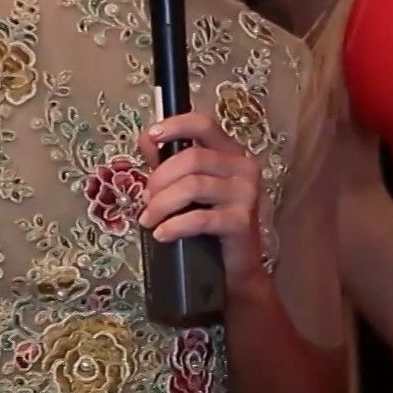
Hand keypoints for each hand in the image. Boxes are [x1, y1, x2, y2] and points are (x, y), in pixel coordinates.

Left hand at [137, 113, 267, 290]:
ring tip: (149, 220)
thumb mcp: (188, 187)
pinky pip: (199, 218)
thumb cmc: (211, 223)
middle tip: (146, 201)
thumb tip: (147, 138)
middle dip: (160, 179)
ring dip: (162, 204)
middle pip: (192, 158)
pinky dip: (174, 225)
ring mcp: (246, 194)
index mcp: (231, 153)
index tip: (152, 135)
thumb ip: (169, 161)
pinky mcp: (241, 222)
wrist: (236, 267)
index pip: (205, 125)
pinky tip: (162, 234)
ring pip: (193, 186)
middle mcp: (243, 167)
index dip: (177, 125)